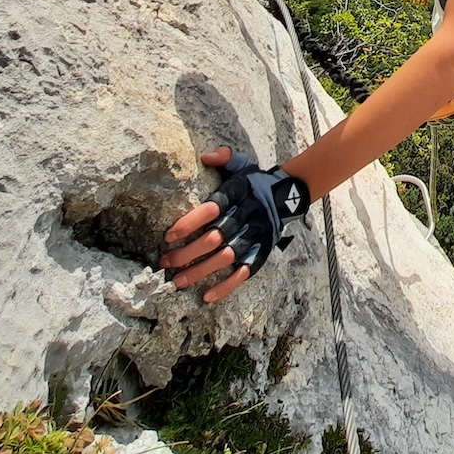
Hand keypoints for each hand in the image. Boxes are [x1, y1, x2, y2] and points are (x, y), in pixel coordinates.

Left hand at [160, 147, 311, 302]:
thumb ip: (224, 157)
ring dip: (200, 271)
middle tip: (165, 262)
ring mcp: (255, 237)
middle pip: (214, 238)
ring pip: (225, 258)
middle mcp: (246, 217)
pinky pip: (245, 272)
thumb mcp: (242, 164)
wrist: (288, 195)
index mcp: (238, 194)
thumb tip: (205, 157)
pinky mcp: (262, 252)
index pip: (211, 208)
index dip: (189, 223)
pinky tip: (207, 296)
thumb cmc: (255, 182)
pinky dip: (227, 286)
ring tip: (177, 281)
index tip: (169, 235)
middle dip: (187, 253)